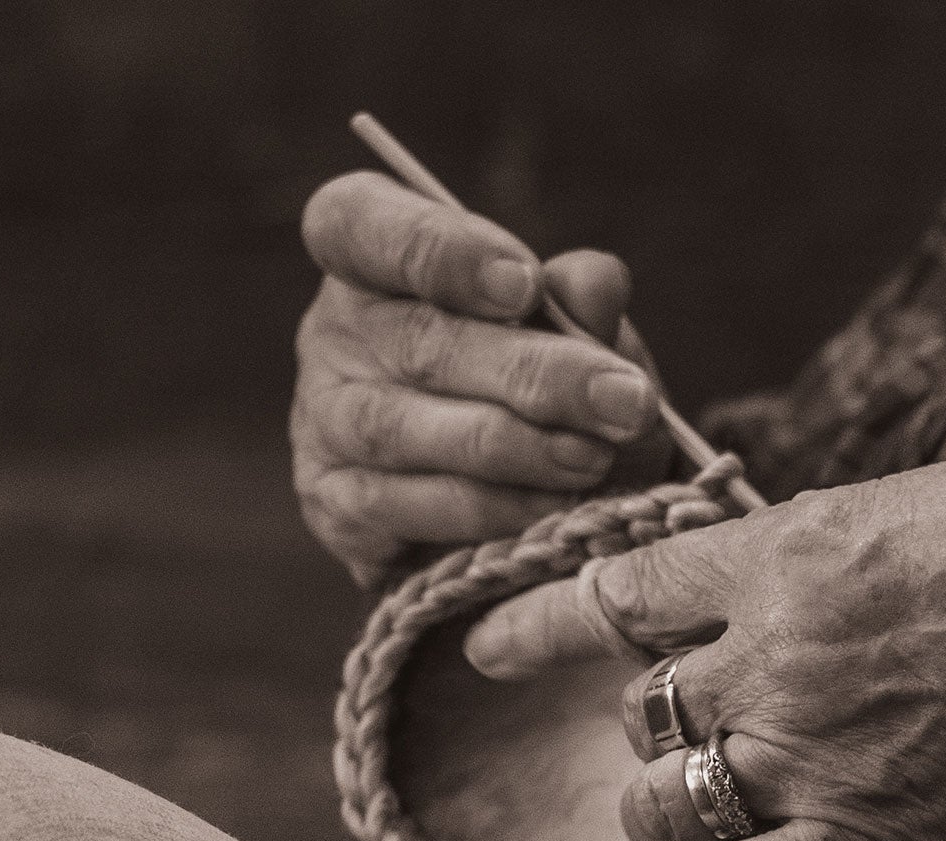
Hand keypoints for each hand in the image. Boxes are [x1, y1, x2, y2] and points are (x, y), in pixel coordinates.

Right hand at [295, 170, 670, 585]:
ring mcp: (322, 421)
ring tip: (594, 460)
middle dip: (534, 374)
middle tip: (623, 401)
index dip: (439, 251)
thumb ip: (582, 303)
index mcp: (373, 259)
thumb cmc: (539, 385)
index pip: (359, 224)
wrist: (527, 499)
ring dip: (512, 449)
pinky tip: (549, 510)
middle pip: (418, 342)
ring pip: (403, 430)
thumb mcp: (576, 335)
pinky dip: (485, 511)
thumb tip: (596, 282)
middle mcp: (332, 333)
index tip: (527, 287)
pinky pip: (402, 508)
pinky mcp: (335, 504)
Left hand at [462, 448, 945, 840]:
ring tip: (681, 800)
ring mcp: (816, 754)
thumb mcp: (937, 492)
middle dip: (647, 711)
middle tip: (690, 716)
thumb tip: (800, 552)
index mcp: (793, 551)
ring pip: (662, 792)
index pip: (627, 584)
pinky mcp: (870, 838)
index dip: (542, 615)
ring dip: (655, 800)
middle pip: (642, 700)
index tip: (491, 640)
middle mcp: (779, 654)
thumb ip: (840, 532)